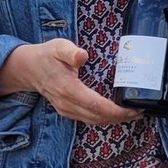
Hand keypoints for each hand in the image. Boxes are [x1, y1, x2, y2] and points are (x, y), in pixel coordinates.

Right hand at [0, 39, 139, 124]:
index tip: (133, 109)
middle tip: (140, 111)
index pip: (96, 105)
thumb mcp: (58, 47)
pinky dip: (104, 118)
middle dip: (121, 117)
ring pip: (94, 121)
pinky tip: (115, 113)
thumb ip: (70, 52)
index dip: (116, 111)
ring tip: (132, 114)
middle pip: (98, 117)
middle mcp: (67, 104)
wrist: (28, 69)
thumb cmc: (46, 56)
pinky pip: (88, 119)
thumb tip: (83, 56)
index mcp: (68, 89)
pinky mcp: (67, 111)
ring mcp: (66, 110)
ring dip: (114, 120)